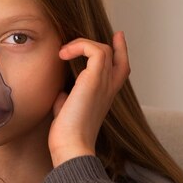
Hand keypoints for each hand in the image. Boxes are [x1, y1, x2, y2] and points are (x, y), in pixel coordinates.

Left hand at [49, 31, 130, 166]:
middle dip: (104, 42)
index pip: (121, 68)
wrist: (72, 146)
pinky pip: (95, 50)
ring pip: (103, 49)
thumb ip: (68, 99)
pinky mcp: (95, 80)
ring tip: (63, 53)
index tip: (117, 36)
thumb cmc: (67, 134)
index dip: (120, 50)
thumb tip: (61, 93)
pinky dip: (80, 46)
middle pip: (116, 56)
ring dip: (82, 44)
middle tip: (80, 40)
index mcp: (105, 96)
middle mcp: (109, 88)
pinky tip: (63, 55)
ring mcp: (105, 83)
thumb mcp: (68, 112)